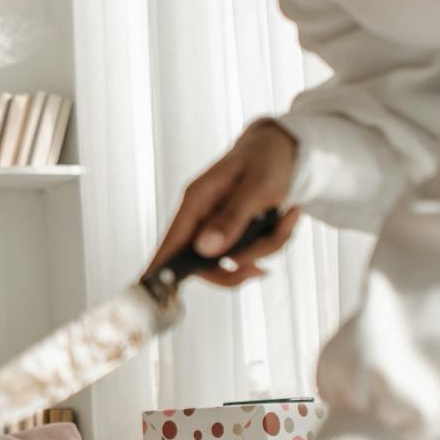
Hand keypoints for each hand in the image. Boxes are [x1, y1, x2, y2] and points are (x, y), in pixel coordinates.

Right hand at [145, 121, 303, 286]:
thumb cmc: (266, 158)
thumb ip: (232, 219)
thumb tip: (205, 250)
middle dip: (237, 267)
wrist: (284, 146)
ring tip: (286, 218)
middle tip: (260, 269)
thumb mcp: (256, 187)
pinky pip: (253, 252)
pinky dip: (275, 239)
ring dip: (266, 247)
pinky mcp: (235, 232)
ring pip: (233, 260)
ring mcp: (217, 227)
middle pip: (203, 264)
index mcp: (196, 202)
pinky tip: (286, 217)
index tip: (153, 293)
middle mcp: (201, 217)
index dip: (160, 270)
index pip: (170, 243)